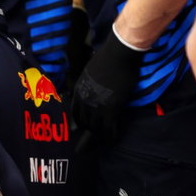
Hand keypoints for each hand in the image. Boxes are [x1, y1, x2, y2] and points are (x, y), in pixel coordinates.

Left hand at [70, 28, 143, 144]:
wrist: (120, 53)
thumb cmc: (108, 57)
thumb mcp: (90, 72)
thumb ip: (89, 83)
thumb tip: (93, 87)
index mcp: (78, 92)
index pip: (74, 113)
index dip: (78, 122)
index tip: (80, 128)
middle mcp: (85, 101)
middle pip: (84, 123)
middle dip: (89, 132)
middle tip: (93, 141)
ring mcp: (97, 106)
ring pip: (96, 128)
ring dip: (100, 137)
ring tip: (104, 142)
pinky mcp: (111, 108)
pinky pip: (109, 128)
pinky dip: (111, 135)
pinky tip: (114, 138)